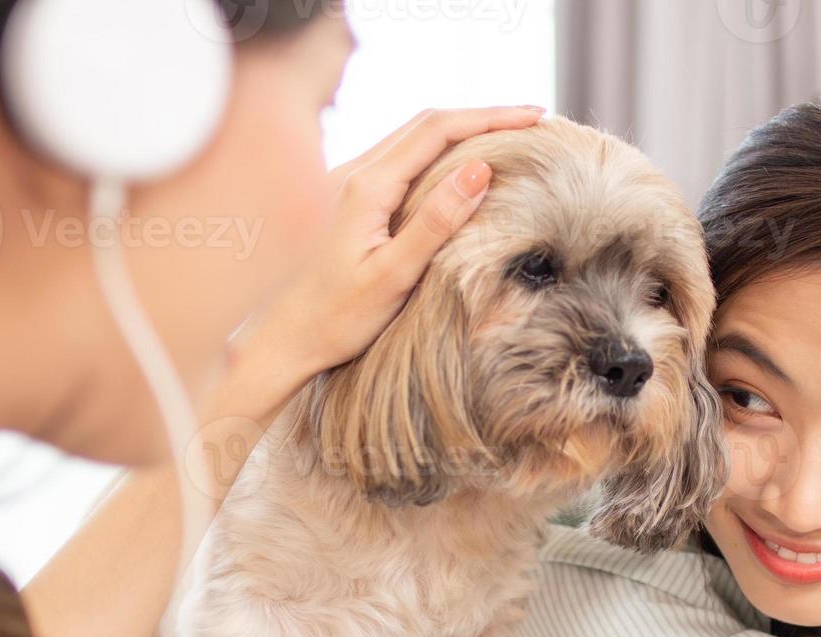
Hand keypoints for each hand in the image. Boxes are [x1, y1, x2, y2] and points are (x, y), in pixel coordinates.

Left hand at [224, 105, 546, 420]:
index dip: (491, 117)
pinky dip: (439, 151)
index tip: (534, 116)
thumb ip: (436, 221)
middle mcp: (353, 172)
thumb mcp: (395, 275)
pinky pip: (401, 158)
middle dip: (482, 115)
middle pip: (427, 122)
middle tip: (532, 119)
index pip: (438, 130)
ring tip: (508, 135)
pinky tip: (461, 165)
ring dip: (461, 129)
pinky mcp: (348, 198)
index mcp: (367, 186)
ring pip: (413, 137)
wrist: (286, 337)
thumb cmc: (337, 318)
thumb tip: (480, 170)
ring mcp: (347, 182)